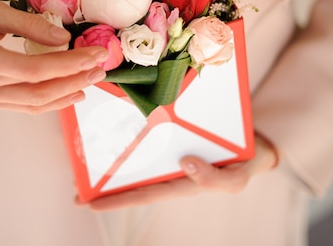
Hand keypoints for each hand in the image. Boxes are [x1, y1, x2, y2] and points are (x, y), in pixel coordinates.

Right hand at [0, 0, 108, 113]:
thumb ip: (29, 25)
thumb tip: (66, 40)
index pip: (34, 69)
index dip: (69, 64)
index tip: (96, 54)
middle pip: (37, 91)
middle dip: (74, 80)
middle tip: (101, 67)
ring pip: (33, 103)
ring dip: (67, 92)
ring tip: (92, 78)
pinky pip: (25, 106)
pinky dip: (52, 101)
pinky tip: (73, 92)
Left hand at [83, 134, 278, 210]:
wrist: (255, 145)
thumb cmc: (242, 165)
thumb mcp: (234, 179)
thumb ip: (213, 178)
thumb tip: (185, 164)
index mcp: (180, 183)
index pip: (142, 194)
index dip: (115, 200)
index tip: (89, 203)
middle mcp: (170, 168)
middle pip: (132, 179)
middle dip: (104, 184)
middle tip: (76, 184)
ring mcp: (170, 151)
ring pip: (136, 158)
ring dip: (111, 160)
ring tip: (85, 158)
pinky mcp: (175, 132)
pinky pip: (149, 136)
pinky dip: (130, 135)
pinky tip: (113, 128)